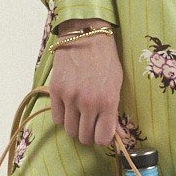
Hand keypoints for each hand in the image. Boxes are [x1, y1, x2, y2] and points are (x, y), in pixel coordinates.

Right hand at [50, 21, 123, 146]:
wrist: (86, 36)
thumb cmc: (105, 61)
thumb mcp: (117, 85)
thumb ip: (115, 113)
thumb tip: (120, 137)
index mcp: (108, 101)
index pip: (103, 138)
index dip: (102, 138)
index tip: (101, 131)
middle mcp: (88, 102)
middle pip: (84, 137)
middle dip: (88, 134)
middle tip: (89, 123)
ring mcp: (70, 97)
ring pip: (69, 130)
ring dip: (74, 126)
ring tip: (79, 114)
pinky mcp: (55, 91)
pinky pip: (56, 119)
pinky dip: (62, 117)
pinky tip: (68, 106)